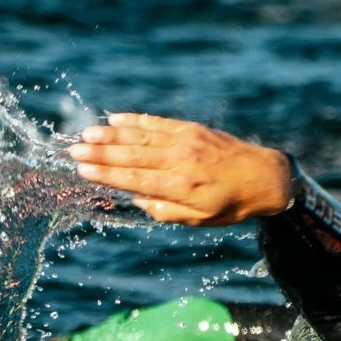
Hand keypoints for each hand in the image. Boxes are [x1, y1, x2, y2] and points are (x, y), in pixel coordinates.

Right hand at [67, 113, 293, 225]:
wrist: (266, 177)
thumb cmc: (231, 205)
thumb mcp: (200, 220)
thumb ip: (166, 211)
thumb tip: (137, 199)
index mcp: (182, 189)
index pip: (136, 180)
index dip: (107, 175)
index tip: (83, 171)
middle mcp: (182, 162)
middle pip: (133, 157)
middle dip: (101, 154)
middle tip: (73, 151)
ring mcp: (187, 142)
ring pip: (142, 137)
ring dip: (112, 135)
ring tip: (87, 134)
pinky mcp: (193, 129)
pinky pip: (159, 124)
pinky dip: (136, 121)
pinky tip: (116, 120)